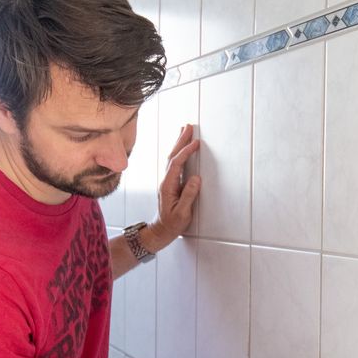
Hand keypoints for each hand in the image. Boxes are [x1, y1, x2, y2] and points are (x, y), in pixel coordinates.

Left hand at [147, 124, 200, 249]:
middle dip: (181, 140)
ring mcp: (168, 181)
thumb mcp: (182, 213)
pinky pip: (175, 163)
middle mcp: (166, 181)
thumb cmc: (172, 224)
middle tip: (188, 126)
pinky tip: (182, 148)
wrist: (161, 231)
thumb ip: (189, 195)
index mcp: (168, 186)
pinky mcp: (172, 183)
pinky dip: (180, 152)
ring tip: (185, 130)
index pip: (176, 164)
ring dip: (179, 143)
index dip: (186, 152)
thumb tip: (196, 178)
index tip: (196, 143)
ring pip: (172, 158)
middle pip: (172, 156)